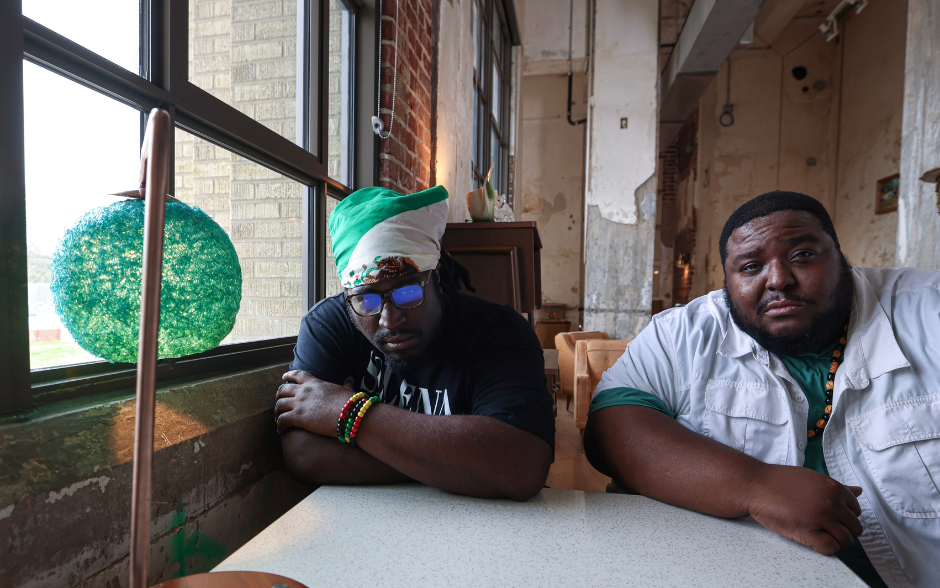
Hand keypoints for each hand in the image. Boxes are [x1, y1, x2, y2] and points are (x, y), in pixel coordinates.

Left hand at [274, 370, 355, 434]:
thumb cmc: (351, 403)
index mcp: (315, 383)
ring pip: (279, 405)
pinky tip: (281, 431)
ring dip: (276, 413)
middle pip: (283, 390)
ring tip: (277, 419)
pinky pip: (282, 420)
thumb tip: (350, 379)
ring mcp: (300, 403)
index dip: (288, 375)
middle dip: (278, 396)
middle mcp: (304, 391)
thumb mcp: (346, 390)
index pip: (298, 375)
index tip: (283, 377)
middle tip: (278, 403)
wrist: (350, 413)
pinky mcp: (298, 417)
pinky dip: (279, 426)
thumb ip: (346, 384)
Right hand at [745, 464, 862, 554]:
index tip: (833, 518)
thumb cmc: (780, 481)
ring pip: (846, 540)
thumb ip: (837, 487)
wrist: (756, 485)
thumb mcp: (813, 478)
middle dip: (843, 530)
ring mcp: (820, 518)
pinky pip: (830, 548)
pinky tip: (815, 542)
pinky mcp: (807, 531)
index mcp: (834, 488)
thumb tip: (858, 490)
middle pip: (855, 527)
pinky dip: (827, 549)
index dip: (845, 516)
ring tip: (821, 536)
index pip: (856, 510)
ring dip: (836, 541)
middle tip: (827, 529)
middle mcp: (831, 503)